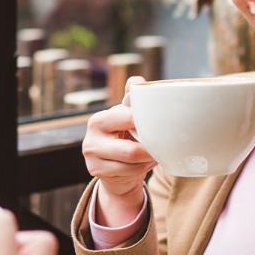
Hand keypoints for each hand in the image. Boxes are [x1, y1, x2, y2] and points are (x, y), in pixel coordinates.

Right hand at [82, 76, 155, 225]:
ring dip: (147, 160)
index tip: (161, 124)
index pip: (127, 120)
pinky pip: (129, 173)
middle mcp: (91, 140)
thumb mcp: (125, 116)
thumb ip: (131, 99)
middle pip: (130, 151)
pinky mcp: (97, 173)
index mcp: (98, 121)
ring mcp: (93, 160)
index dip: (146, 122)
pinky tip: (145, 163)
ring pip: (132, 164)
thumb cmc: (122, 135)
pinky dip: (142, 169)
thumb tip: (137, 81)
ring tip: (154, 153)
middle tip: (164, 146)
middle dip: (150, 150)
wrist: (110, 164)